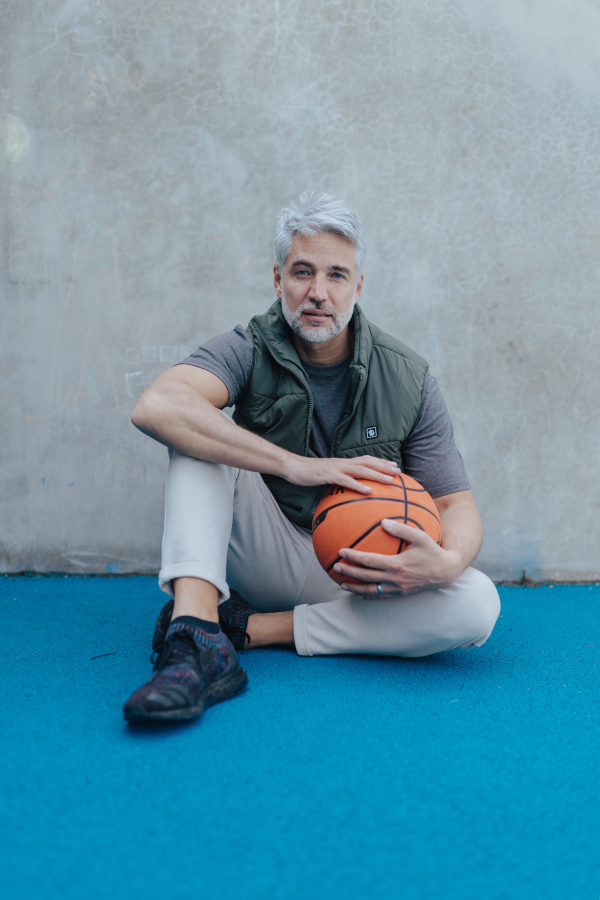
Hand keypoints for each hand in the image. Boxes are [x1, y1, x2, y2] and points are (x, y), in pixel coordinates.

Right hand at [283, 455, 398, 493]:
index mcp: (343, 462)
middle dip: (384, 466)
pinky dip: (359, 486)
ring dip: (377, 475)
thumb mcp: (325, 476)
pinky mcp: (329, 475)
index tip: (393, 466)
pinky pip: (347, 481)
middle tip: (398, 472)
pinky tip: (369, 492)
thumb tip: (345, 488)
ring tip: (390, 481)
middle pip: (367, 462)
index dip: (380, 462)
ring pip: (361, 470)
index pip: (365, 459)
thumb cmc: (308, 473)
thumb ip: (337, 479)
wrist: (293, 467)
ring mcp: (336, 468)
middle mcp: (342, 463)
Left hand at [333, 519, 462, 595]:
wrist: (445, 572)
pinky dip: (368, 596)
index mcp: (397, 564)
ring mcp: (397, 589)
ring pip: (371, 590)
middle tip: (335, 567)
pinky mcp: (400, 594)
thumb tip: (383, 521)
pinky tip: (359, 595)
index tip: (341, 551)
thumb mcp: (420, 537)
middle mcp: (395, 579)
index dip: (354, 556)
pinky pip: (381, 597)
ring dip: (355, 587)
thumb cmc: (432, 552)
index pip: (369, 561)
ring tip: (342, 584)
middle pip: (366, 576)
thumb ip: (401, 529)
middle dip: (348, 572)